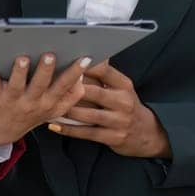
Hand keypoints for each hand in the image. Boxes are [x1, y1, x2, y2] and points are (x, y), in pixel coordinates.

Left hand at [0, 53, 89, 147]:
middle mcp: (34, 103)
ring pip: (18, 85)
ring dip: (20, 72)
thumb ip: (69, 95)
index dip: (77, 75)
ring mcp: (14, 100)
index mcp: (50, 104)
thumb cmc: (29, 114)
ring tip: (23, 59)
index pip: (67, 90)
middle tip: (50, 55)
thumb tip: (82, 74)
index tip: (84, 60)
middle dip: (47, 70)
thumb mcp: (53, 110)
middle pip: (43, 85)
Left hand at [47, 61, 170, 158]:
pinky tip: (53, 125)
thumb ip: (102, 76)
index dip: (84, 67)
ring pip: (88, 115)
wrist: (146, 135)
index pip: (104, 71)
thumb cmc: (125, 106)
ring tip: (48, 105)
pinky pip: (86, 133)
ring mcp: (119, 121)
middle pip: (94, 93)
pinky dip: (68, 129)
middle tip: (50, 84)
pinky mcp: (114, 137)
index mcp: (124, 85)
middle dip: (72, 89)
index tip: (65, 61)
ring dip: (66, 110)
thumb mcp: (120, 89)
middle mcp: (123, 101)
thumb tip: (79, 58)